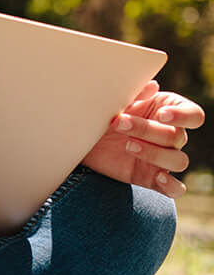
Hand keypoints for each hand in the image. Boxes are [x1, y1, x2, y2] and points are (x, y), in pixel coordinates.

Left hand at [81, 81, 204, 198]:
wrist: (82, 136)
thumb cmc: (103, 112)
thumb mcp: (115, 100)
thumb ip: (135, 93)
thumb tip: (153, 86)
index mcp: (168, 111)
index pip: (194, 115)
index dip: (182, 116)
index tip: (160, 115)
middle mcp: (171, 136)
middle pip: (177, 137)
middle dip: (147, 130)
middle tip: (119, 123)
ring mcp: (163, 158)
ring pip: (179, 161)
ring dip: (155, 154)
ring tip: (128, 145)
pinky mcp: (151, 178)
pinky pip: (174, 188)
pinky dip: (171, 186)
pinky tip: (157, 177)